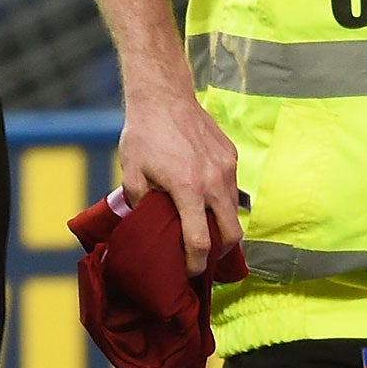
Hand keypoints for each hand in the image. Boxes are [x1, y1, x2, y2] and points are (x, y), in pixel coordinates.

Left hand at [118, 81, 242, 277]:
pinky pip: (232, 187)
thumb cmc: (143, 133)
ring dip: (222, 225)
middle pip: (231, 235)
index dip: (195, 264)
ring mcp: (227, 167)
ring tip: (205, 229)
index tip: (189, 272)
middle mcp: (213, 181)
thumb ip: (139, 203)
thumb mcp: (132, 172)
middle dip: (220, 253)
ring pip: (235, 210)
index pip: (199, 242)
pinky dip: (222, 199)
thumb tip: (145, 224)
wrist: (163, 95)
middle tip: (205, 258)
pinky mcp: (231, 155)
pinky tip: (205, 198)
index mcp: (188, 189)